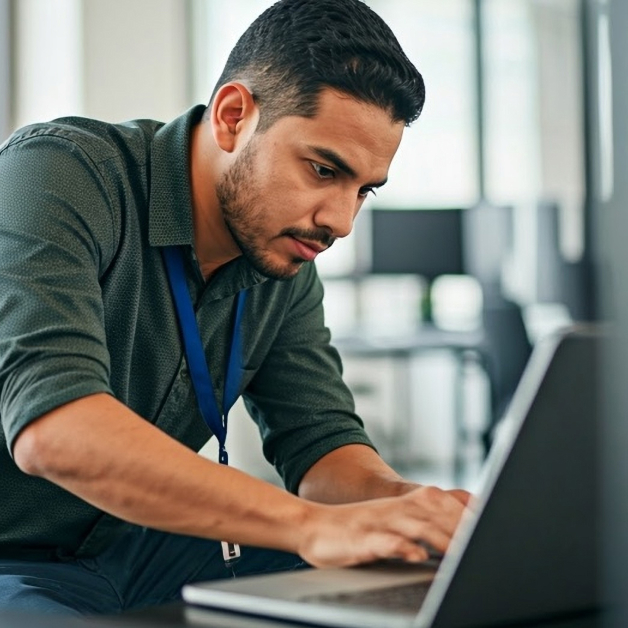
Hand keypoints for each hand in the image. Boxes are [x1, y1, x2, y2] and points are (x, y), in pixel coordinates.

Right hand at [297, 485, 470, 567]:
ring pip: (416, 527)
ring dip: (440, 538)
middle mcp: (397, 510)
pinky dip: (402, 547)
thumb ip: (426, 528)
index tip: (496, 528)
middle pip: (438, 515)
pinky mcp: (362, 539)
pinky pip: (385, 542)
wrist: (313, 526)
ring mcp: (379, 523)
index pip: (447, 505)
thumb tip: (460, 538)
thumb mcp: (395, 525)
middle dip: (463, 529)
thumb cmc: (359, 530)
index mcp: (407, 504)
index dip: (471, 516)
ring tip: (461, 554)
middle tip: (487, 546)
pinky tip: (417, 556)